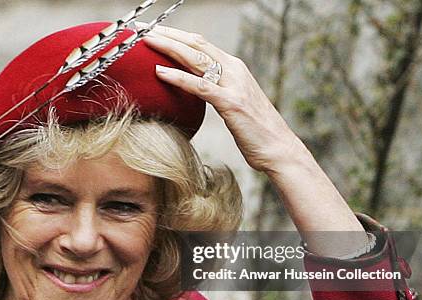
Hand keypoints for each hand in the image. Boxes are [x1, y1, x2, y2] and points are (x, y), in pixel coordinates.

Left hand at [142, 24, 367, 248]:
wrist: (279, 149)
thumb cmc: (255, 130)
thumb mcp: (233, 103)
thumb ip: (217, 90)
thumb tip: (195, 88)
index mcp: (234, 68)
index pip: (200, 44)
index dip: (175, 35)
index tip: (153, 31)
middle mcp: (234, 69)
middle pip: (195, 44)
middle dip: (167, 34)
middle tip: (142, 29)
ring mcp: (233, 84)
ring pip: (195, 58)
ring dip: (168, 47)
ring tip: (146, 41)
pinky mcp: (231, 103)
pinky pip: (199, 86)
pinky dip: (178, 77)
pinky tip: (160, 71)